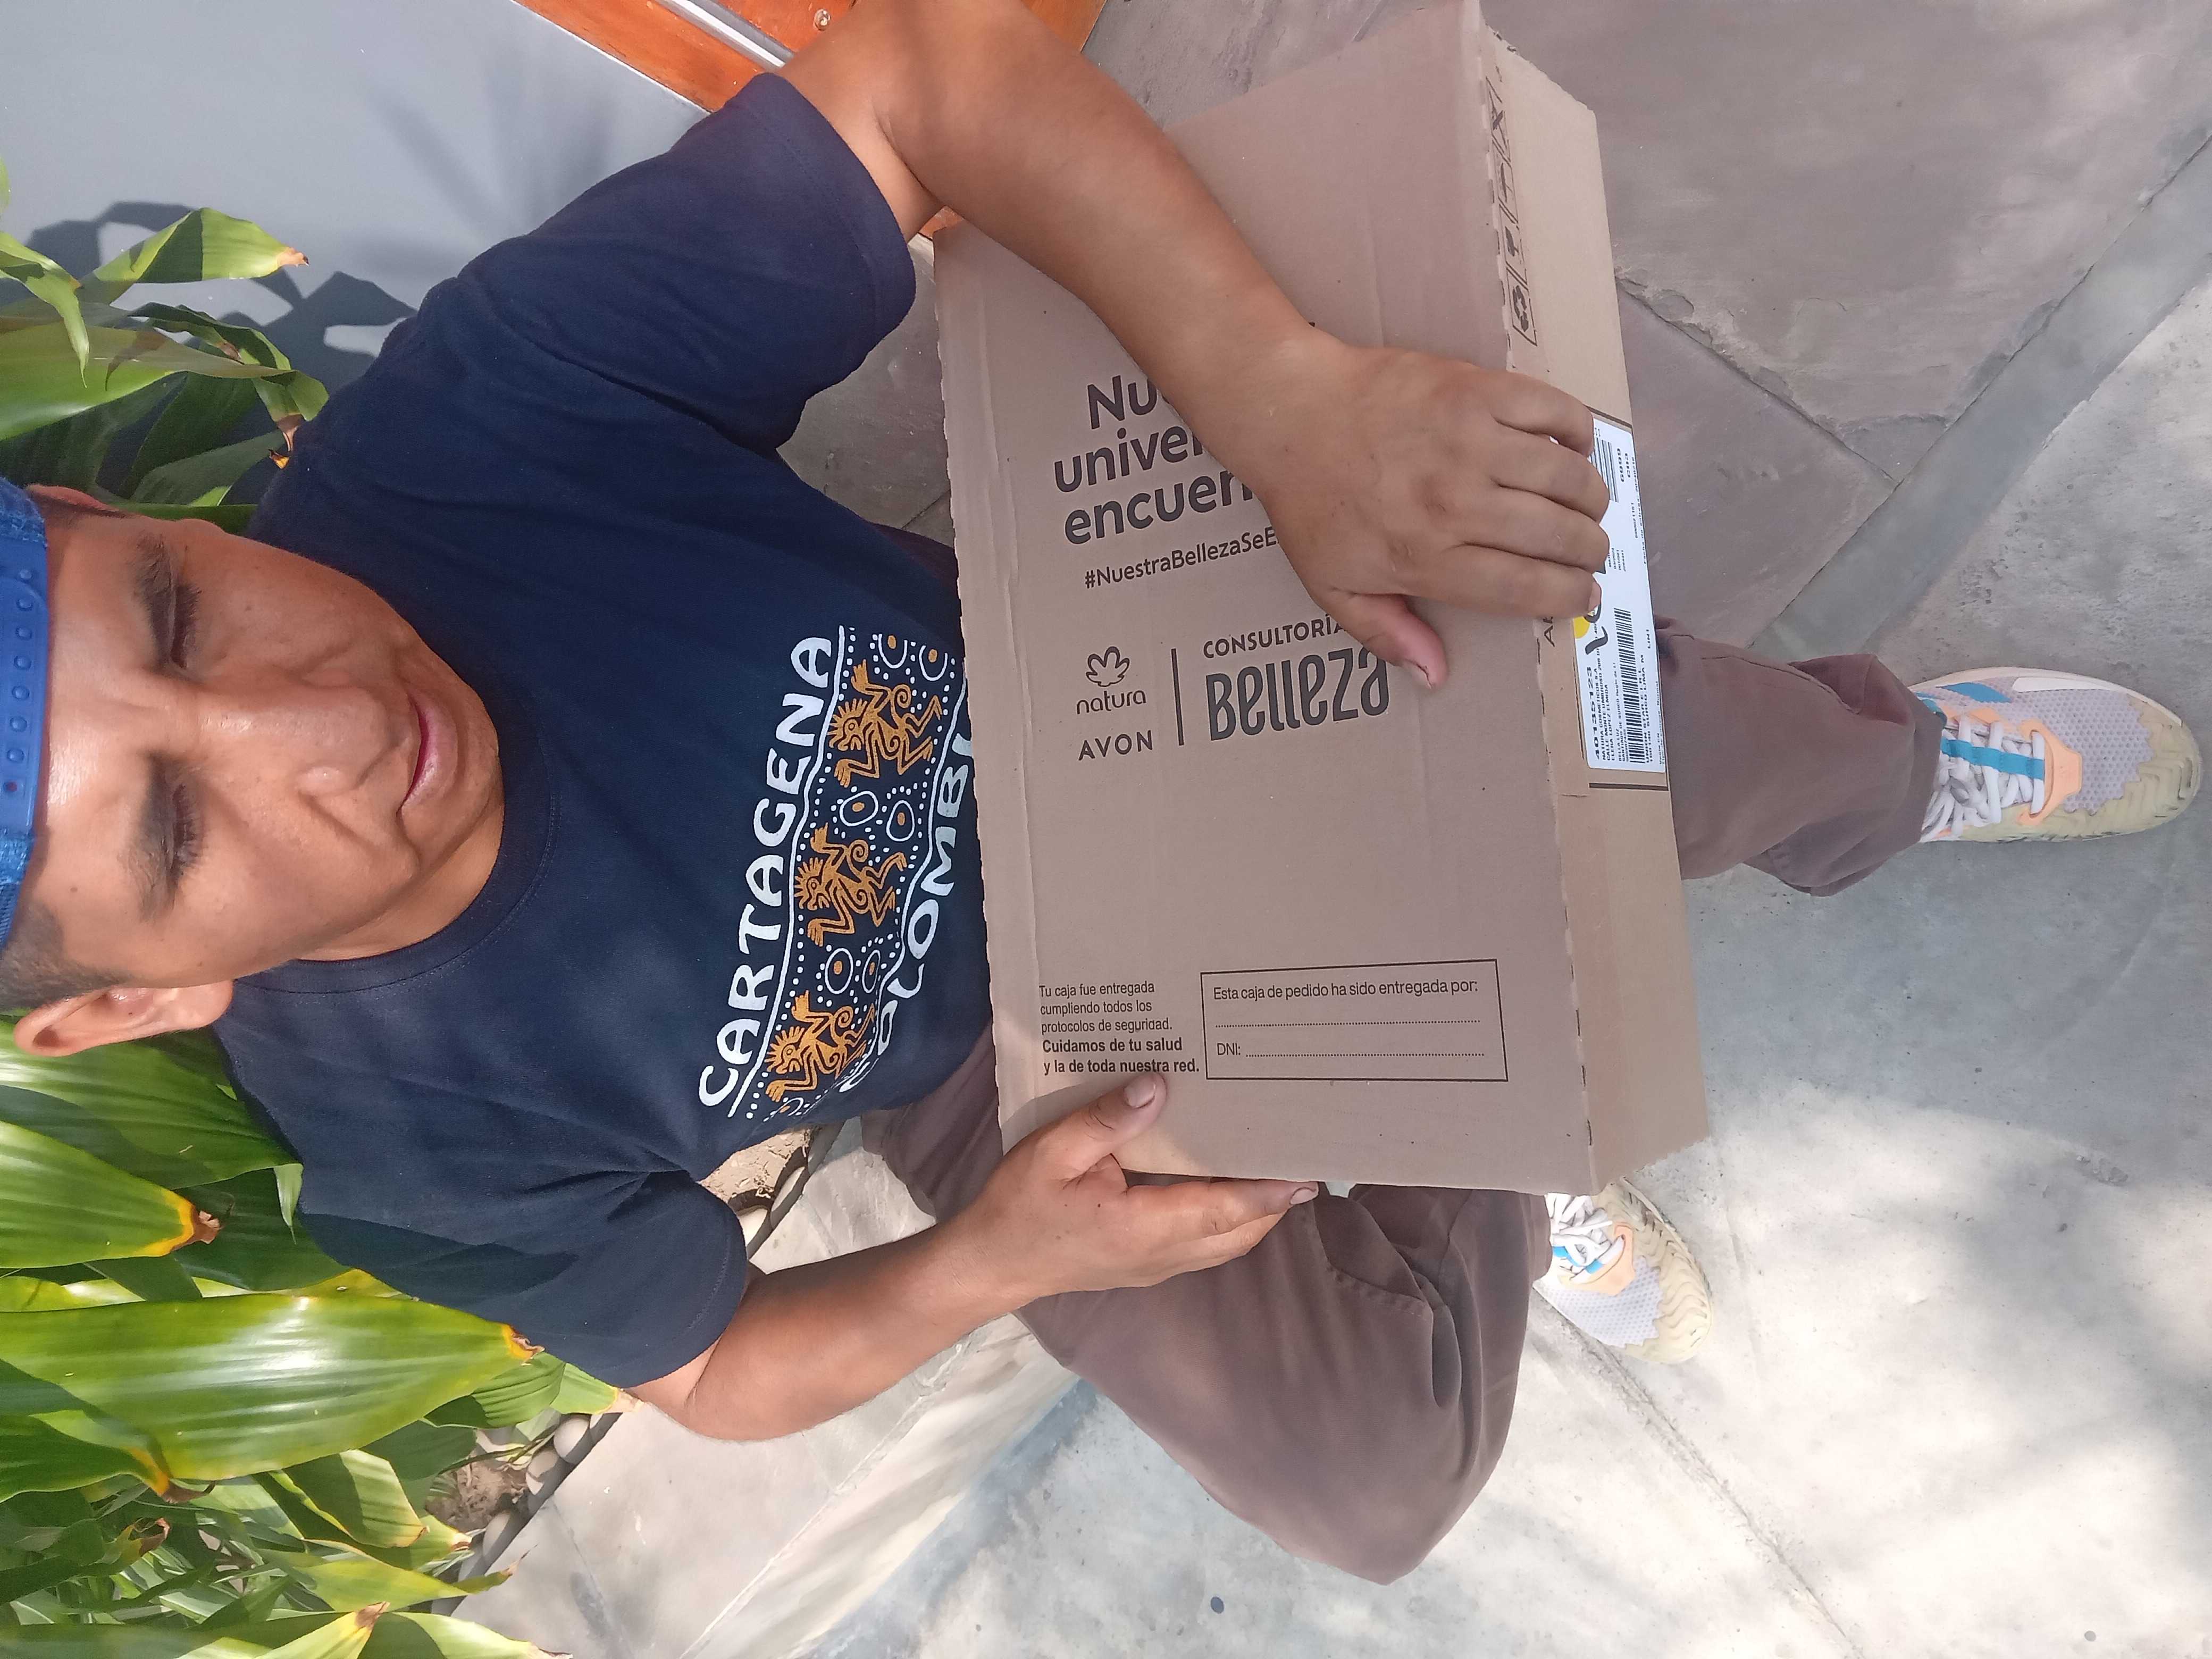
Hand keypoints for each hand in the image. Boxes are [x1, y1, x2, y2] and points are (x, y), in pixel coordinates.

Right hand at [944, 1075, 1316, 1304]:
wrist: (991, 1263)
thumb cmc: (1019, 1205)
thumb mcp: (1053, 1151)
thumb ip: (1107, 1120)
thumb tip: (1158, 1087)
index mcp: (1143, 1228)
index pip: (1223, 1211)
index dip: (1269, 1194)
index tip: (1307, 1173)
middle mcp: (1161, 1256)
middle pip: (1239, 1235)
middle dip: (1276, 1204)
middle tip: (1305, 1160)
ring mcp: (1156, 1267)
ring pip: (1226, 1245)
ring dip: (1257, 1215)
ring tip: (1279, 1170)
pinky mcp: (1147, 1266)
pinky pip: (1206, 1246)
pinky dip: (1230, 1221)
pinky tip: (1229, 1187)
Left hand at [1229, 335, 1612, 688]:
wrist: (1291, 412)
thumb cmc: (1312, 502)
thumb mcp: (1333, 584)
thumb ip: (1385, 632)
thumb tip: (1435, 675)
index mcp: (1426, 556)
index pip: (1526, 588)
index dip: (1569, 597)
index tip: (1584, 597)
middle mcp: (1455, 502)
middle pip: (1557, 535)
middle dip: (1589, 551)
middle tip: (1590, 552)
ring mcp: (1469, 441)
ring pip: (1566, 476)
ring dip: (1591, 496)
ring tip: (1587, 505)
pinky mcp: (1475, 389)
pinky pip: (1553, 409)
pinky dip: (1577, 429)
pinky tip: (1573, 447)